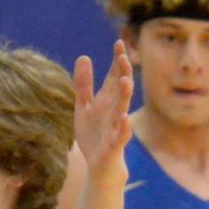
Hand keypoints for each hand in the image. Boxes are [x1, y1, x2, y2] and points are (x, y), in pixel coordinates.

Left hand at [73, 41, 132, 185]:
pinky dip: (124, 127)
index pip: (114, 76)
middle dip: (123, 73)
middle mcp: (114, 110)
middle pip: (121, 88)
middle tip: (123, 56)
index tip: (119, 42)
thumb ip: (83, 85)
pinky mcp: (114, 145)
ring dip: (124, 95)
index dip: (117, 60)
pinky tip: (125, 118)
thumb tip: (84, 56)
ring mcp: (116, 127)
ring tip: (124, 80)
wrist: (99, 166)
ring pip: (123, 108)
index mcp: (107, 100)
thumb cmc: (93, 136)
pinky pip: (121, 135)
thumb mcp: (83, 107)